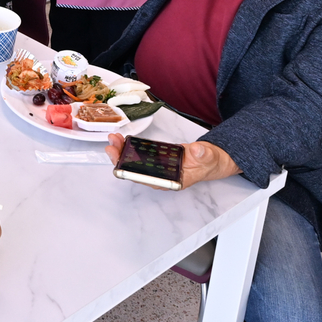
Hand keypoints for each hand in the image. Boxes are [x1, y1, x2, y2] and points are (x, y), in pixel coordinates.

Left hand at [106, 135, 240, 189]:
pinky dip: (130, 148)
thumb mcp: (208, 157)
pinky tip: (122, 140)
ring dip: (122, 152)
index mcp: (172, 181)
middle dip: (121, 159)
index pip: (148, 180)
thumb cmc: (207, 162)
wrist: (209, 159)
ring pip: (135, 163)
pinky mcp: (156, 159)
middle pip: (136, 171)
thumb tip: (195, 150)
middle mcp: (161, 177)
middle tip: (112, 147)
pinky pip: (139, 155)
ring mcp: (157, 168)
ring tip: (114, 140)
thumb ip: (203, 154)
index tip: (121, 163)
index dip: (133, 172)